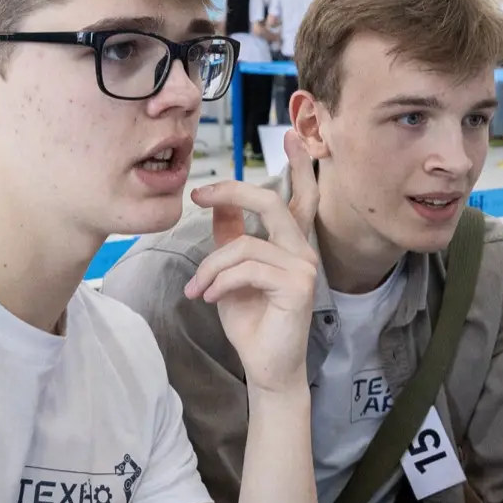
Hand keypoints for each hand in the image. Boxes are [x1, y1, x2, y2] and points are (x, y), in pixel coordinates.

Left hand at [185, 132, 320, 394]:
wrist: (265, 367)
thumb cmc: (251, 323)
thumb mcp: (230, 272)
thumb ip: (229, 236)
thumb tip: (216, 204)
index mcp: (291, 245)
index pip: (301, 197)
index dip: (298, 165)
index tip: (289, 135)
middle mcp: (303, 251)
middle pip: (269, 202)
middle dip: (233, 192)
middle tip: (200, 193)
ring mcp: (304, 268)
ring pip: (245, 244)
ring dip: (211, 267)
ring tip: (198, 289)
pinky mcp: (297, 286)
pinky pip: (247, 268)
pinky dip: (220, 282)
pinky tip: (210, 298)